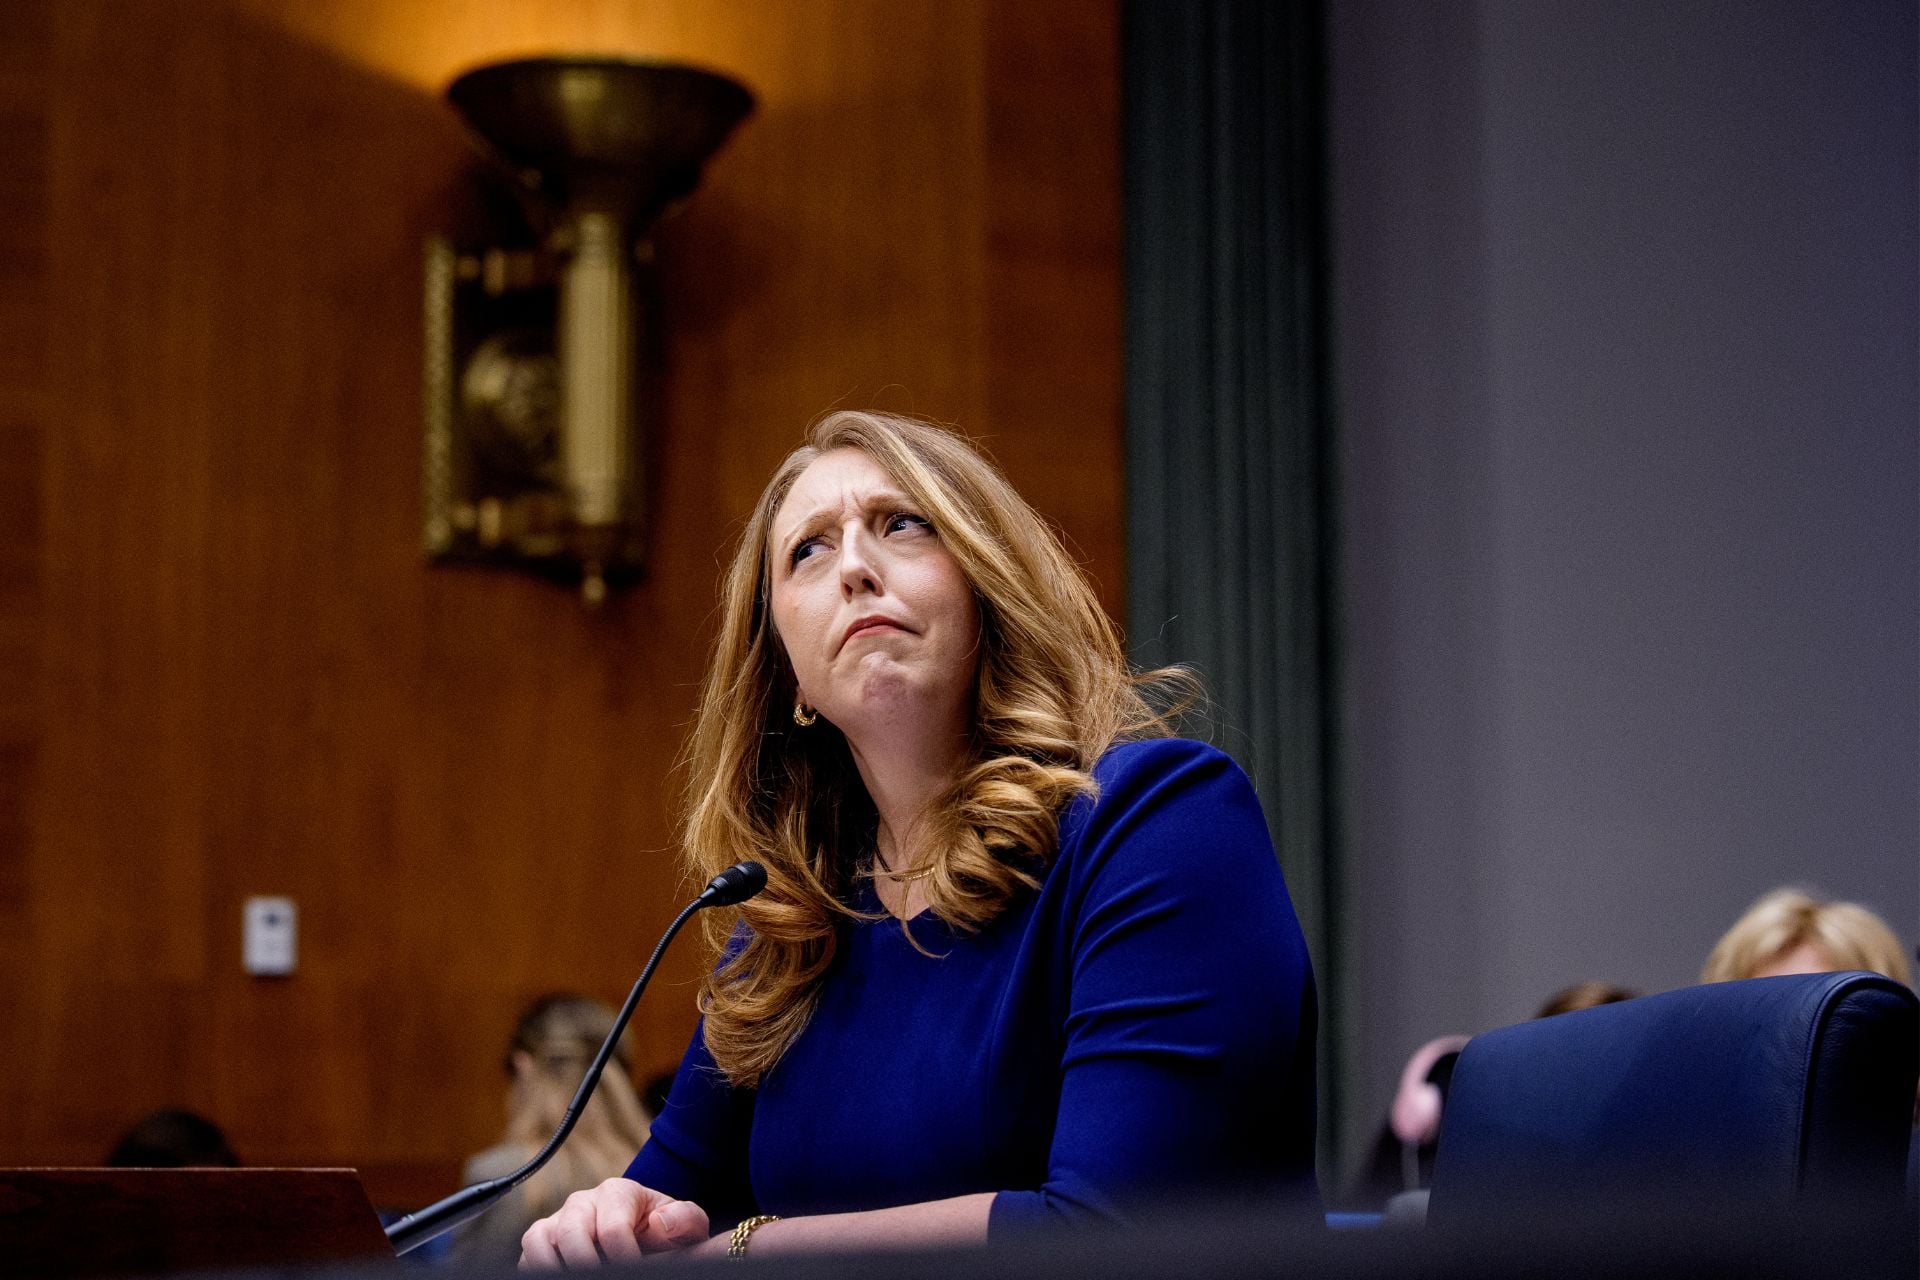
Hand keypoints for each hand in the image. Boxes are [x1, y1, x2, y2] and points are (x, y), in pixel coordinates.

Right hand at [519, 1176, 709, 1268]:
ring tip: (579, 1276)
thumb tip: (659, 1223)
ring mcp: (558, 1221)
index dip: (625, 1259)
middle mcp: (582, 1202)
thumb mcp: (684, 1223)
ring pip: (538, 1240)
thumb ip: (684, 1219)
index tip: (634, 1270)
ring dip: (554, 1265)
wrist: (645, 1231)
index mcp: (617, 1193)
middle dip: (586, 1263)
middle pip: (570, 1233)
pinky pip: (526, 1255)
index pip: (613, 1229)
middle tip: (603, 1276)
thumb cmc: (664, 1229)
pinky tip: (562, 1275)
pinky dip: (538, 1269)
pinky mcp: (542, 1241)